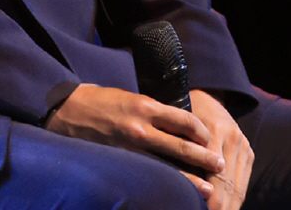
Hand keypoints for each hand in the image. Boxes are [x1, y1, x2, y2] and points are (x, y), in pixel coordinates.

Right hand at [43, 84, 223, 190]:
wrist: (69, 111)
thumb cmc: (103, 102)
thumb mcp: (131, 97)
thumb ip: (153, 111)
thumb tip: (178, 124)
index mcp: (146, 105)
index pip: (183, 120)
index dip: (201, 132)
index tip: (210, 140)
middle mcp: (141, 127)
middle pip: (181, 146)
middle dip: (204, 158)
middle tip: (221, 167)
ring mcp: (131, 147)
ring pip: (168, 167)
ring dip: (191, 179)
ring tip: (208, 189)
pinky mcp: (121, 161)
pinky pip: (149, 175)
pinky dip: (165, 184)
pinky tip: (176, 193)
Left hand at [186, 91, 253, 205]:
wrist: (206, 95)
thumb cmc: (182, 114)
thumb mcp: (177, 130)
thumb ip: (180, 156)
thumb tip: (178, 188)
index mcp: (215, 132)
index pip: (217, 178)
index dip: (212, 203)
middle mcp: (233, 138)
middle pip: (229, 186)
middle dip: (221, 209)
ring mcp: (243, 144)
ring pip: (238, 188)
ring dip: (230, 208)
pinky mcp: (248, 151)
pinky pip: (243, 182)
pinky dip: (235, 200)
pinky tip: (227, 209)